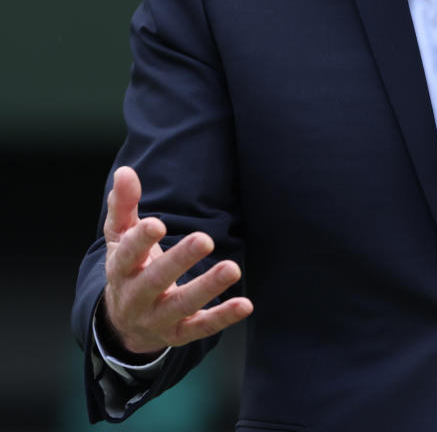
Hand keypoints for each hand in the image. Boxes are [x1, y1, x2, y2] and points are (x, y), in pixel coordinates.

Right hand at [101, 166, 252, 357]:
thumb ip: (124, 205)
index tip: (157, 224)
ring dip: (207, 288)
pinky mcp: (179, 333)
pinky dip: (223, 317)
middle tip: (204, 239)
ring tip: (232, 268)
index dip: (140, 240)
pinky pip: (201, 328)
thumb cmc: (129, 267)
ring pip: (182, 305)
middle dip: (179, 261)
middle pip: (155, 280)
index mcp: (121, 269)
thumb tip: (125, 172)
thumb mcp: (120, 237)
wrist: (124, 322)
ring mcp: (158, 318)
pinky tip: (245, 304)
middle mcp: (137, 297)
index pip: (128, 254)